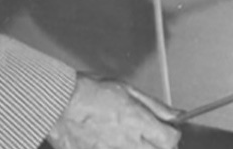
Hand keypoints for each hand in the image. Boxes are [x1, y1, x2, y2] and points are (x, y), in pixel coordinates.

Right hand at [45, 74, 180, 148]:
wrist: (56, 104)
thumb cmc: (88, 91)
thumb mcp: (126, 89)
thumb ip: (154, 106)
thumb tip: (176, 114)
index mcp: (137, 121)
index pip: (171, 140)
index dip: (171, 135)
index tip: (166, 131)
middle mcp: (128, 142)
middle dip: (158, 145)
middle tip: (148, 136)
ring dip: (136, 147)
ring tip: (123, 137)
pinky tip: (108, 142)